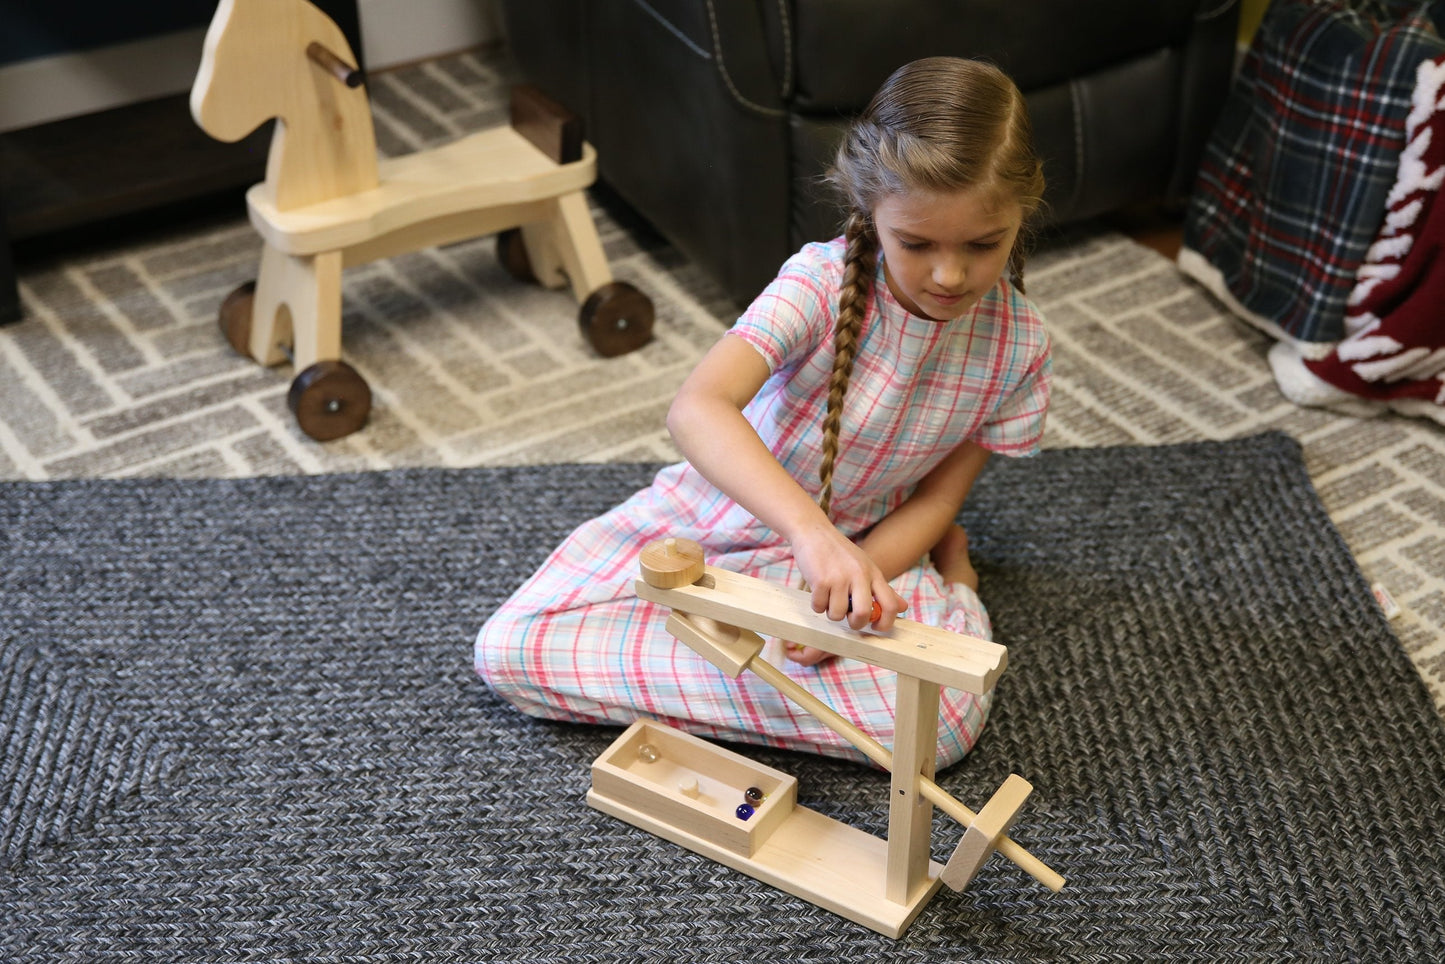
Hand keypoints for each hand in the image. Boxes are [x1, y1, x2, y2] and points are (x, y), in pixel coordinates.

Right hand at [790, 521, 907, 631]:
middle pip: (863, 614)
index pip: (890, 604)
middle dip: (855, 623)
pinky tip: (818, 592)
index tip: (875, 628)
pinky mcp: (820, 580)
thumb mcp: (865, 567)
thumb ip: (883, 589)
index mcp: (873, 573)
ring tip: (829, 598)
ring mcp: (839, 578)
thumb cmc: (840, 553)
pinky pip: (819, 607)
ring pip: (837, 614)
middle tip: (849, 618)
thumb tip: (903, 607)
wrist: (814, 532)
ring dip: (831, 612)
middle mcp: (859, 575)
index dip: (885, 623)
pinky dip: (817, 605)